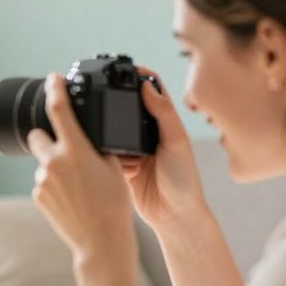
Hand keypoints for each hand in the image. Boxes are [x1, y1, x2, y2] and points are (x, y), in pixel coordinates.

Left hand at [24, 73, 137, 266]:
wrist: (100, 241)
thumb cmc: (113, 205)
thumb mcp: (113, 167)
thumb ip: (96, 146)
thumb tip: (87, 135)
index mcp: (75, 149)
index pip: (59, 109)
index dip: (56, 89)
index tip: (54, 79)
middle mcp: (53, 162)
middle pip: (38, 135)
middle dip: (47, 135)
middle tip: (65, 146)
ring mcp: (42, 180)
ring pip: (44, 162)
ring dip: (56, 166)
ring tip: (79, 185)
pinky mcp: (38, 196)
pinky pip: (43, 181)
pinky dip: (54, 184)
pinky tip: (72, 198)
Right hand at [115, 67, 208, 231]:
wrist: (174, 217)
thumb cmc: (184, 181)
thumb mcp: (177, 143)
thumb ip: (163, 114)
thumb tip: (147, 87)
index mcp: (165, 122)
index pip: (150, 89)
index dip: (138, 75)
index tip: (123, 68)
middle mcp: (149, 132)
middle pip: (127, 106)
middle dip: (115, 101)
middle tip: (101, 93)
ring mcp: (134, 149)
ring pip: (113, 129)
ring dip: (107, 131)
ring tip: (106, 135)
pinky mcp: (121, 166)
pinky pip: (106, 152)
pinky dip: (104, 154)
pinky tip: (108, 159)